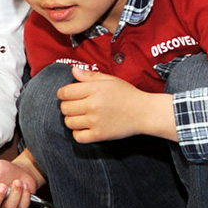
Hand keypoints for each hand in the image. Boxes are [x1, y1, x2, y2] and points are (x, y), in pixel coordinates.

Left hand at [59, 66, 173, 142]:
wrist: (144, 112)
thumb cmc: (127, 94)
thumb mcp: (110, 80)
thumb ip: (90, 76)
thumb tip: (73, 70)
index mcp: (94, 89)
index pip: (64, 92)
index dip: (63, 94)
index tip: (68, 95)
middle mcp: (93, 105)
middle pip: (64, 108)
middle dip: (67, 106)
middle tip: (76, 106)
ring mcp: (95, 121)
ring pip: (69, 122)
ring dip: (72, 120)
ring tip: (81, 117)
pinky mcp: (99, 134)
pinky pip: (77, 137)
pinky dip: (78, 133)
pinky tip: (85, 128)